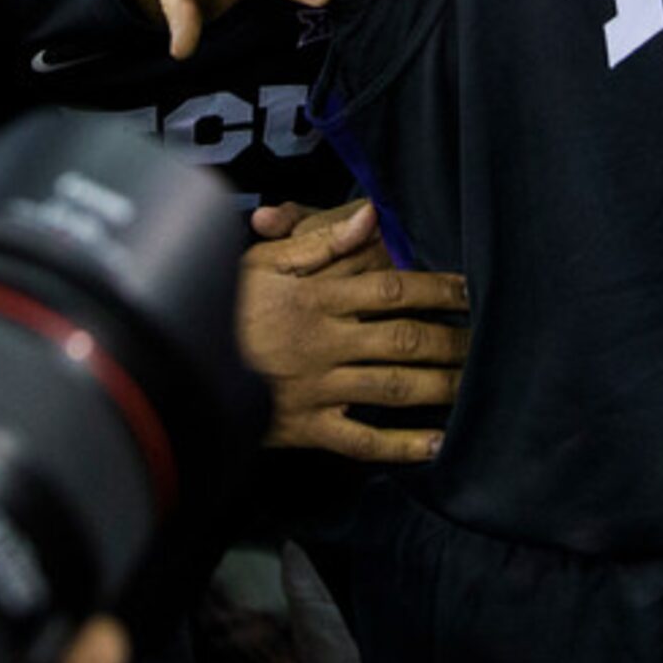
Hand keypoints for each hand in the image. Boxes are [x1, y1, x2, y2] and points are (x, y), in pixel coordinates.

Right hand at [235, 199, 468, 462]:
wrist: (175, 365)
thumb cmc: (222, 303)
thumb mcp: (263, 261)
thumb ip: (320, 241)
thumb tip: (370, 215)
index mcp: (317, 297)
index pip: (391, 288)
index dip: (436, 288)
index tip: (469, 289)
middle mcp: (325, 342)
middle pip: (404, 339)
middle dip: (451, 340)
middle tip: (486, 340)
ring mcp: (319, 388)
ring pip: (393, 388)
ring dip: (441, 387)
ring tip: (475, 383)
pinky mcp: (307, 427)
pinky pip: (362, 440)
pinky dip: (401, 446)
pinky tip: (435, 446)